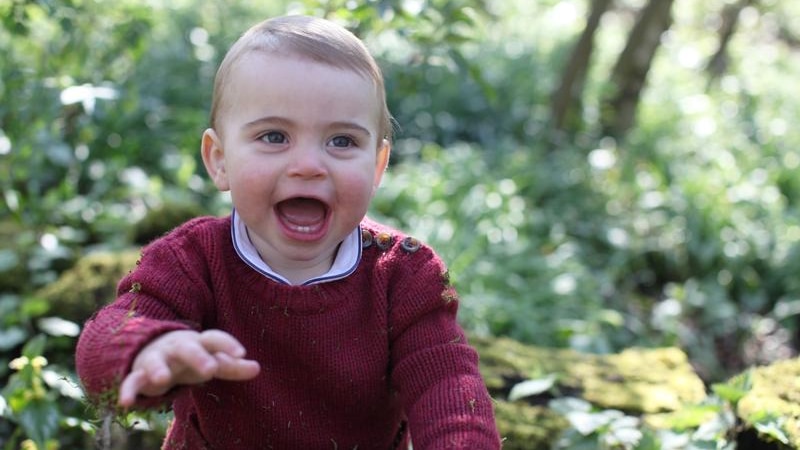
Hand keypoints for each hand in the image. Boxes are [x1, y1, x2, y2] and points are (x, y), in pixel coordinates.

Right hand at [118, 329, 260, 406]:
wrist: (149, 349)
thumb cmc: (188, 359)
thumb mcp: (210, 360)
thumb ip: (232, 366)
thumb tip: (258, 368)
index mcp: (198, 343)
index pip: (214, 339)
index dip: (227, 344)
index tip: (242, 353)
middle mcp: (177, 348)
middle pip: (188, 348)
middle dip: (198, 357)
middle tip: (211, 369)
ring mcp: (157, 359)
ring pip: (156, 362)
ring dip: (159, 369)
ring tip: (163, 380)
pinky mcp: (138, 374)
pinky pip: (132, 381)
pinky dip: (128, 391)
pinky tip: (126, 403)